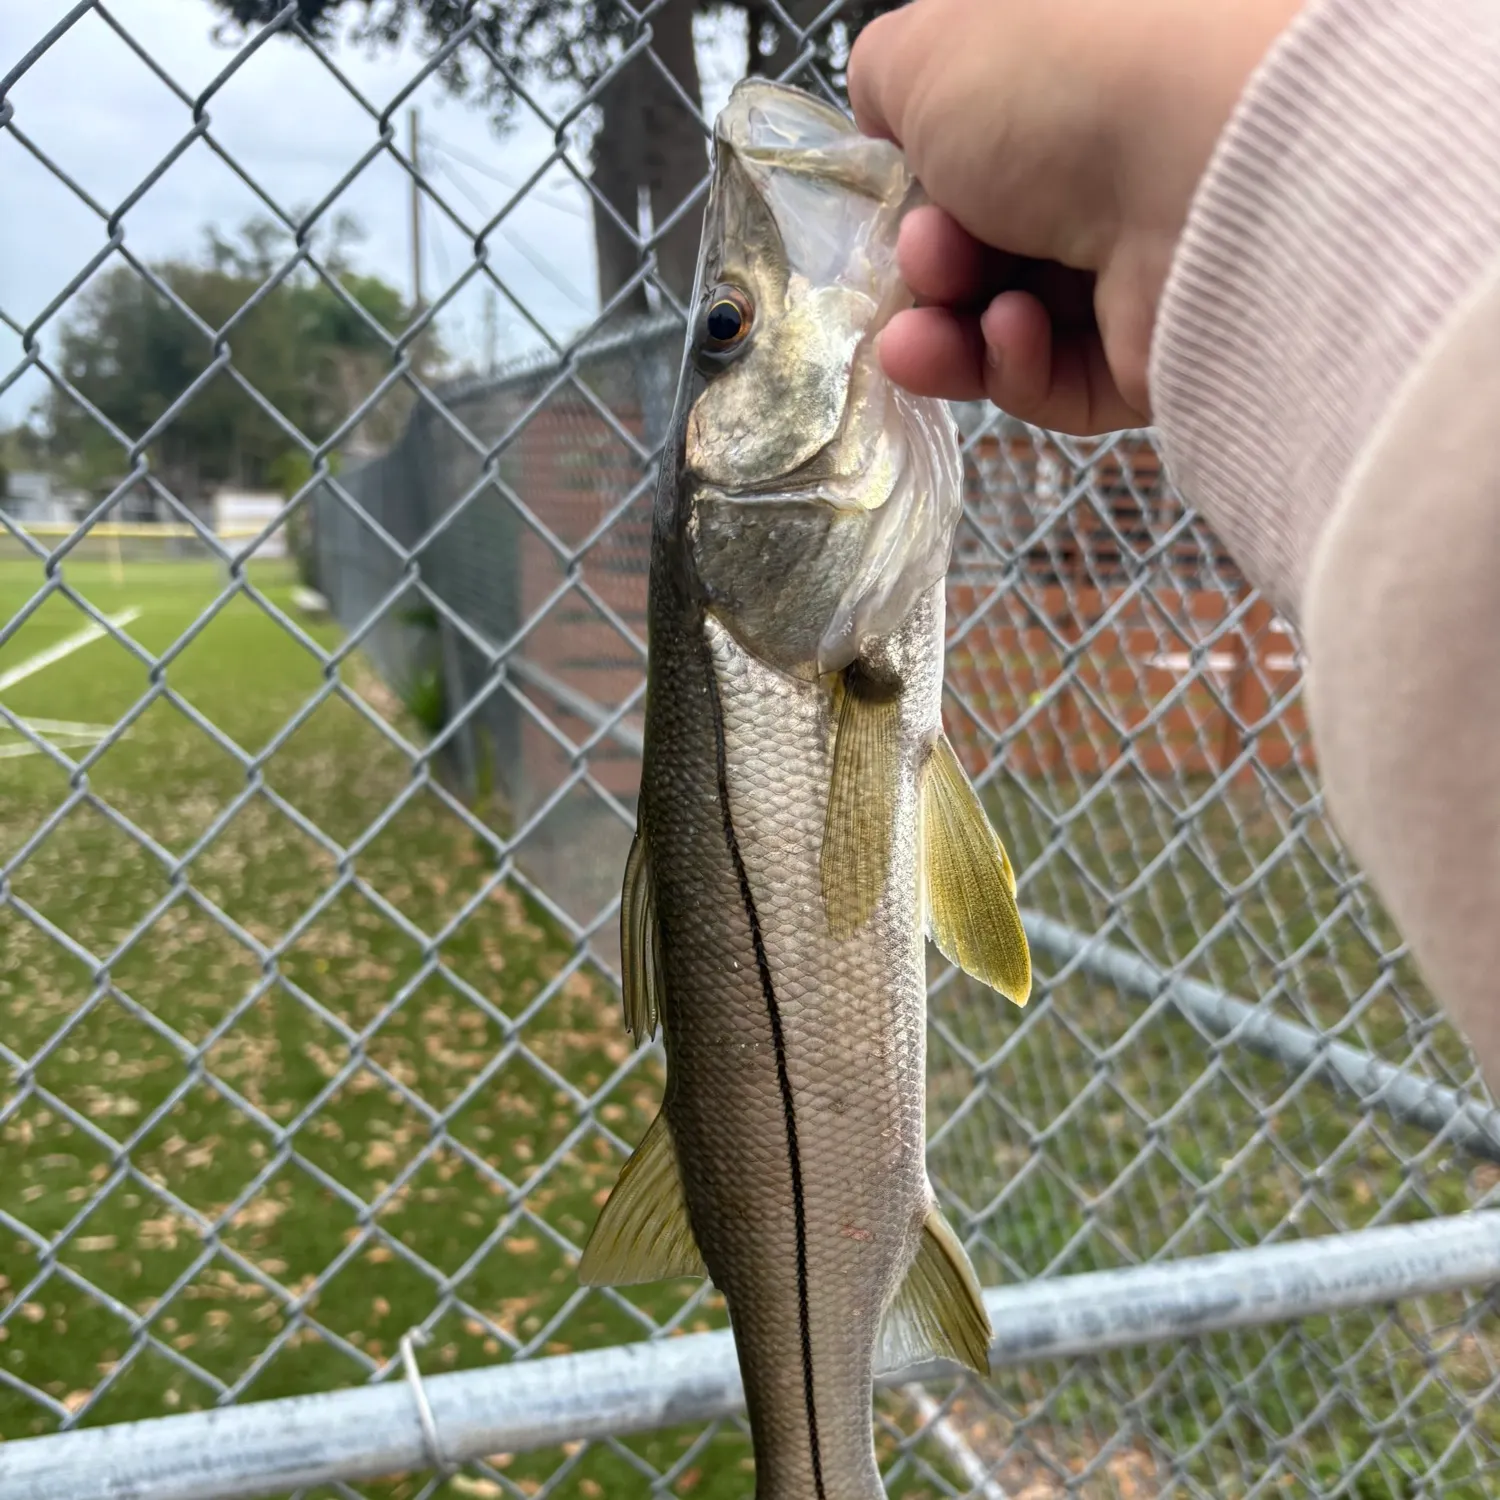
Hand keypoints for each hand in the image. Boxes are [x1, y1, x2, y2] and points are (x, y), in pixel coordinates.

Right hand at [848, 0, 1303, 432]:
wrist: (1203, 172)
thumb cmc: (1062, 82)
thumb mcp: (928, 52)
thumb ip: (887, 81)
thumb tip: (888, 119)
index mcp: (1078, 78)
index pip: (979, 148)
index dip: (918, 187)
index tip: (889, 207)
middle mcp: (1118, 161)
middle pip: (987, 244)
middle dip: (927, 266)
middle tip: (919, 262)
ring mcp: (1143, 261)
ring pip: (1011, 322)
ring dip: (947, 333)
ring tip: (922, 335)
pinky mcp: (1157, 353)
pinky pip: (1059, 379)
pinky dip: (1016, 365)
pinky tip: (1009, 333)